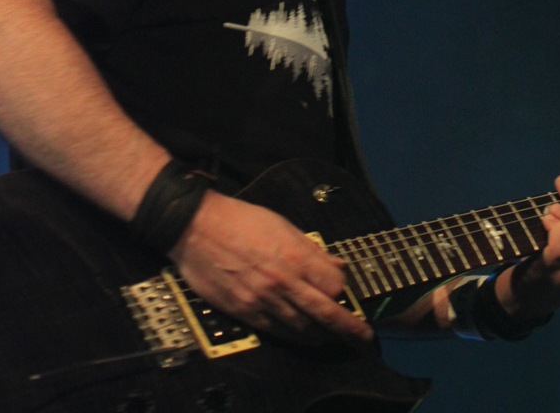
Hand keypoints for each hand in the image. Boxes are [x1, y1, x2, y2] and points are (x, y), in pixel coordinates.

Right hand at [169, 190, 372, 345]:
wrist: (197, 227)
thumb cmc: (240, 220)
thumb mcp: (282, 224)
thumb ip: (311, 249)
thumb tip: (336, 265)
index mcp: (294, 256)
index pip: (334, 286)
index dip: (344, 291)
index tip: (346, 292)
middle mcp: (282, 282)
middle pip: (324, 313)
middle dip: (348, 328)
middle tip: (363, 338)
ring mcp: (262, 299)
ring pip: (301, 328)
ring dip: (321, 336)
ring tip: (332, 339)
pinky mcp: (243, 311)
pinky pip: (275, 331)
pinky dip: (293, 336)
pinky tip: (302, 336)